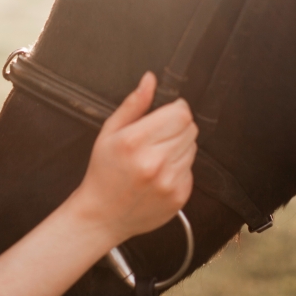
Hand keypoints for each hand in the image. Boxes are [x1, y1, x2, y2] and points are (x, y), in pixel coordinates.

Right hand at [72, 72, 196, 244]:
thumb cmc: (103, 173)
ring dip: (179, 148)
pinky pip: (191, 170)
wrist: (102, 215)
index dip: (176, 109)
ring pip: (193, 148)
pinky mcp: (179, 196)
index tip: (167, 114)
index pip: (180, 113)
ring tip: (156, 157)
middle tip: (157, 138)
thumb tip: (150, 80)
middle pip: (190, 128)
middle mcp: (154, 162)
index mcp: (134, 142)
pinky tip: (159, 174)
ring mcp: (168, 182)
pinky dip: (179, 168)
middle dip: (178, 127)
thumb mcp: (108, 133)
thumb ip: (133, 105)